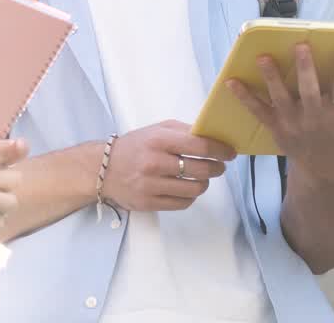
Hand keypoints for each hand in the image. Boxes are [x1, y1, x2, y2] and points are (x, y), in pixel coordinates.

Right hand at [102, 120, 235, 211]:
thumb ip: (184, 131)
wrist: (103, 169)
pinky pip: (183, 203)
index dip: (220, 150)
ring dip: (204, 183)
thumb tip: (214, 136)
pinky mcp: (149, 203)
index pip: (200, 146)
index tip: (230, 153)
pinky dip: (190, 196)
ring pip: (195, 189)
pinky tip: (187, 188)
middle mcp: (155, 163)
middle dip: (216, 168)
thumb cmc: (135, 146)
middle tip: (219, 166)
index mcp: (158, 140)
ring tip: (202, 178)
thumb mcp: (157, 129)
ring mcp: (151, 185)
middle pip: (201, 170)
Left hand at [227, 42, 333, 182]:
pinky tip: (231, 81)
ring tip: (263, 57)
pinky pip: (258, 111)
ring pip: (281, 98)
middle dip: (306, 69)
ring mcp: (293, 122)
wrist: (321, 168)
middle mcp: (315, 117)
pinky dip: (244, 97)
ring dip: (272, 78)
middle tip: (301, 45)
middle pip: (310, 91)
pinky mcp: (276, 126)